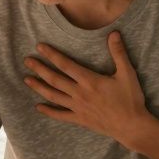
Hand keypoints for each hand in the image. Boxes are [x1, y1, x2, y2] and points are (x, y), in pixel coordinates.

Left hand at [23, 31, 151, 145]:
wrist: (131, 126)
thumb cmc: (130, 99)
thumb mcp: (127, 73)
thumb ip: (118, 53)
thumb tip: (113, 33)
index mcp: (89, 81)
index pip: (66, 65)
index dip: (52, 55)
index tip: (40, 47)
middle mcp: (79, 93)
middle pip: (55, 79)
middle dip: (39, 69)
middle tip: (27, 60)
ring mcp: (78, 107)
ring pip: (53, 96)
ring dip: (39, 87)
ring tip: (27, 80)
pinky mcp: (80, 119)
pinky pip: (60, 115)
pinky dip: (48, 111)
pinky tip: (38, 107)